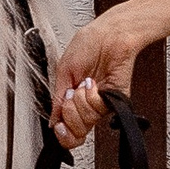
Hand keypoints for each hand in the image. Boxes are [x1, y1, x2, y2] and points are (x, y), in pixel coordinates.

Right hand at [49, 16, 140, 147]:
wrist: (109, 35)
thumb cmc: (88, 45)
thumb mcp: (63, 72)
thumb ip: (58, 99)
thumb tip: (53, 121)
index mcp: (74, 100)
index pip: (67, 130)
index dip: (62, 133)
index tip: (59, 127)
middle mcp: (88, 106)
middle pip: (75, 131)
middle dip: (69, 111)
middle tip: (72, 94)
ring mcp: (101, 105)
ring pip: (86, 121)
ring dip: (81, 100)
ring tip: (85, 83)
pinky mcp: (115, 101)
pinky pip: (99, 110)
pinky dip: (92, 96)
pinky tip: (93, 84)